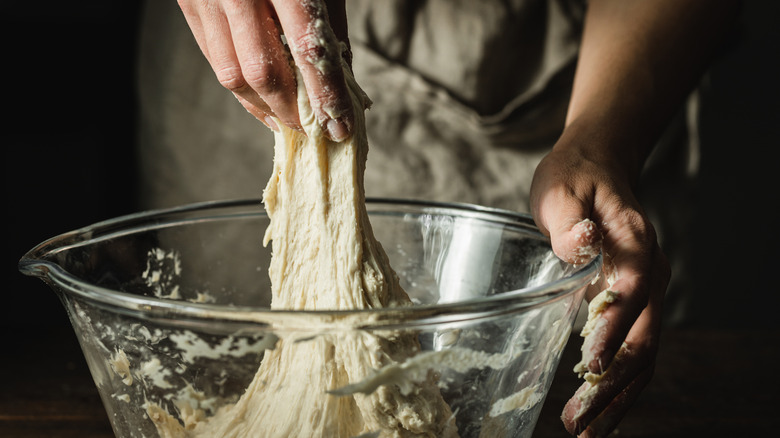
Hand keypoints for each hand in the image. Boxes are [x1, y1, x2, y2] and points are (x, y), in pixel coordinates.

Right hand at [177, 0, 352, 139]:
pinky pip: (213, 59)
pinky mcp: (188, 3)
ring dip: (263, 108)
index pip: (307, 50)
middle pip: (262, 71)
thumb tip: (345, 82)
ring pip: (231, 75)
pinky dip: (240, 88)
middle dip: (291, 110)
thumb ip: (331, 28)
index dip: (326, 95)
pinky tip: (261, 100)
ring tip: (288, 121)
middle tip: (314, 128)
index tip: (341, 127)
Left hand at [530, 121, 669, 436]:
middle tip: (577, 423)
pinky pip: (634, 350)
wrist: (598, 166)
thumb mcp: (564, 188)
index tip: (588, 367)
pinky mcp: (633, 303)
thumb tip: (581, 246)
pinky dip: (618, 383)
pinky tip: (597, 409)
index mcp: (635, 243)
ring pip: (643, 355)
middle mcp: (651, 273)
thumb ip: (571, 219)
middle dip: (611, 385)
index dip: (613, 332)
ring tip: (585, 431)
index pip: (632, 292)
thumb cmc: (576, 177)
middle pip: (642, 339)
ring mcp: (646, 291)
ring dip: (616, 396)